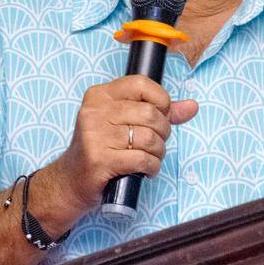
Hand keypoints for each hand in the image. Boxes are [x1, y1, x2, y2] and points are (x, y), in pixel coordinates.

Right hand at [39, 76, 198, 224]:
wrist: (71, 181)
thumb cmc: (101, 149)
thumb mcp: (124, 123)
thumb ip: (158, 112)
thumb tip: (192, 106)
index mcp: (99, 95)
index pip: (141, 84)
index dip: (161, 101)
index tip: (161, 116)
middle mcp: (94, 111)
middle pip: (149, 113)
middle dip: (163, 132)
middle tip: (156, 143)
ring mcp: (95, 135)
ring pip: (148, 138)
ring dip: (158, 152)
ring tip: (151, 157)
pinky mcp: (99, 159)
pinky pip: (142, 159)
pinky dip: (152, 167)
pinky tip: (146, 170)